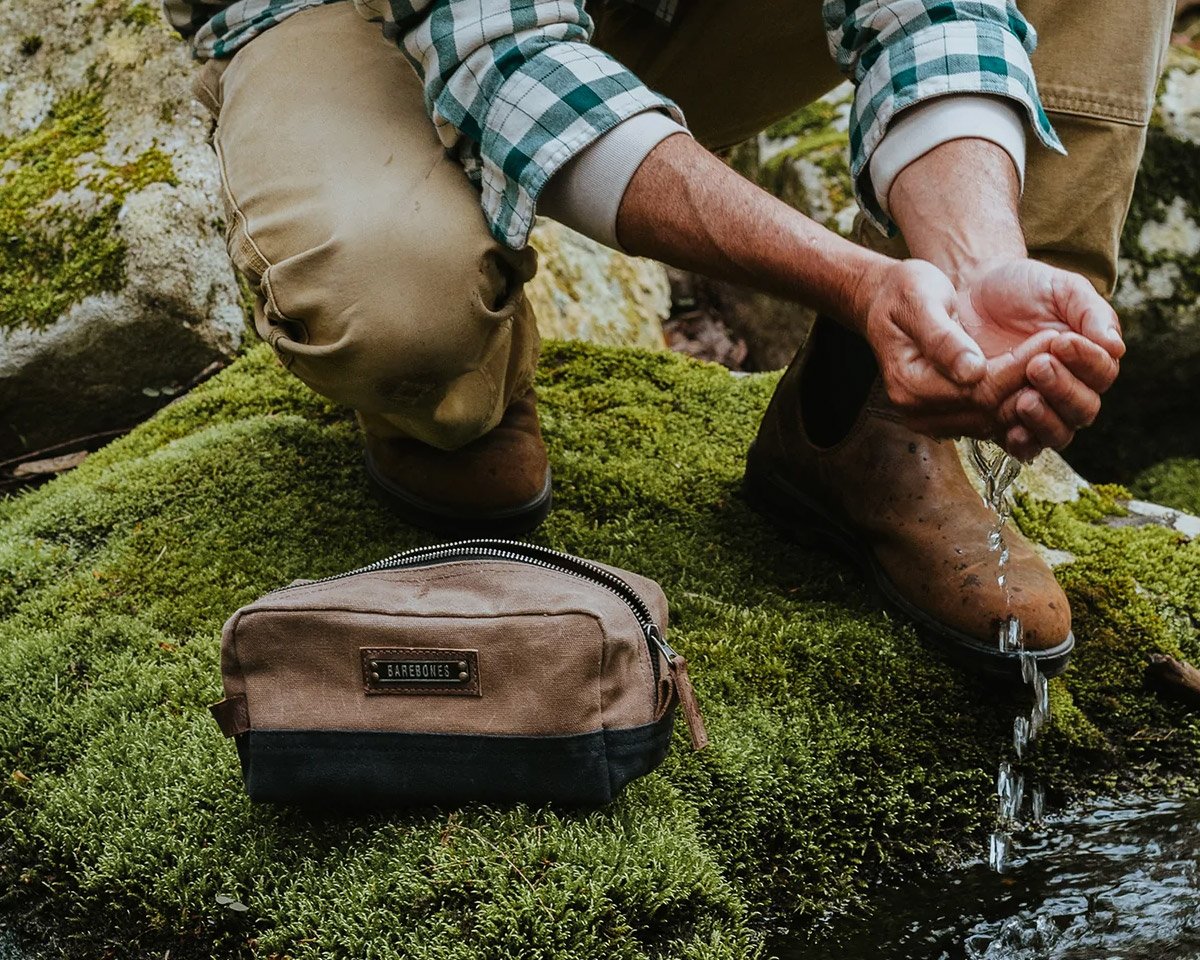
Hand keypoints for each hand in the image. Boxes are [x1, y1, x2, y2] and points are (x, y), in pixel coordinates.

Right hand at [861, 259, 1056, 442]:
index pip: (978, 391)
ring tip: (1056, 362)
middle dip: (1031, 383)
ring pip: (995, 421)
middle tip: (1064, 349)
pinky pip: (989, 420)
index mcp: (910, 384)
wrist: (886, 301)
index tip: (1052, 338)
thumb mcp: (920, 300)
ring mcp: (932, 419)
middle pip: (990, 411)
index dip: (1019, 369)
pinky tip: (1035, 375)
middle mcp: (919, 411)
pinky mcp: (946, 417)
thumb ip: (943, 338)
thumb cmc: (903, 293)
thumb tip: (972, 371)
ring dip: (1028, 395)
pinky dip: (1016, 401)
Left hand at [954, 259, 1123, 459]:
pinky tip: (1011, 431)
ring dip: (1045, 421)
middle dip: (1063, 390)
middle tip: (1036, 366)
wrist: (973, 293)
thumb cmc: (1023, 288)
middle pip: (1083, 409)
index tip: (1061, 342)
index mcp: (1089, 359)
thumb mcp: (1060, 288)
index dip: (1086, 361)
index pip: (1102, 373)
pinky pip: (1023, 445)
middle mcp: (1069, 389)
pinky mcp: (1006, 421)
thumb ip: (1089, 312)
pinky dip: (1021, 442)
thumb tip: (1116, 347)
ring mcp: (1039, 408)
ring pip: (1058, 433)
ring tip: (1024, 400)